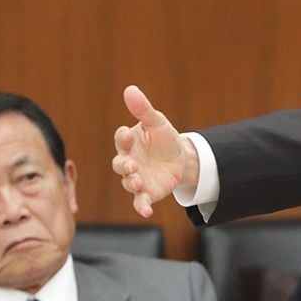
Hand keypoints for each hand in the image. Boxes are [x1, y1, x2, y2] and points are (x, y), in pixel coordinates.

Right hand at [112, 85, 198, 217]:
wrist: (181, 159)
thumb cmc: (164, 138)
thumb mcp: (157, 122)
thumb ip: (143, 109)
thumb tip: (130, 89)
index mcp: (129, 142)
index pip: (121, 139)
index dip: (123, 138)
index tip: (129, 133)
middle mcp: (128, 161)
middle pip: (119, 164)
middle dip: (124, 165)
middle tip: (132, 165)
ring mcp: (136, 178)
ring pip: (128, 183)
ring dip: (132, 183)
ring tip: (138, 182)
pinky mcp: (146, 192)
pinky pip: (140, 201)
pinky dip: (142, 207)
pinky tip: (147, 211)